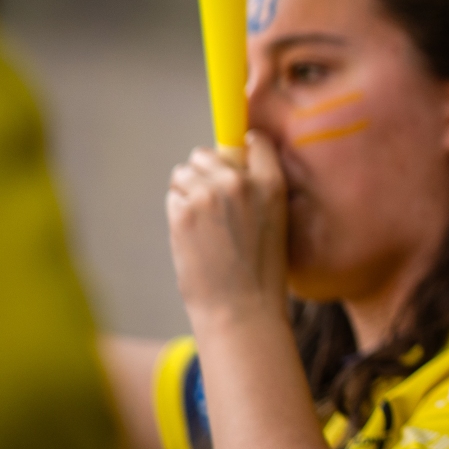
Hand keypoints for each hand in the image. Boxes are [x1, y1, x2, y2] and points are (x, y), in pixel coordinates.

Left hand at [167, 133, 288, 326]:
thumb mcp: (274, 221)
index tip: (234, 160)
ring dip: (187, 192)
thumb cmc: (258, 270)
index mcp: (273, 184)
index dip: (239, 148)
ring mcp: (210, 195)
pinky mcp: (184, 212)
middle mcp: (241, 183)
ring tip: (204, 225)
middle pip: (206, 153)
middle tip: (213, 206)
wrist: (242, 309)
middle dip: (203, 173)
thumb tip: (223, 162)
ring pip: (183, 173)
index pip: (254, 139)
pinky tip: (194, 237)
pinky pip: (173, 196)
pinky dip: (178, 213)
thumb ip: (256, 190)